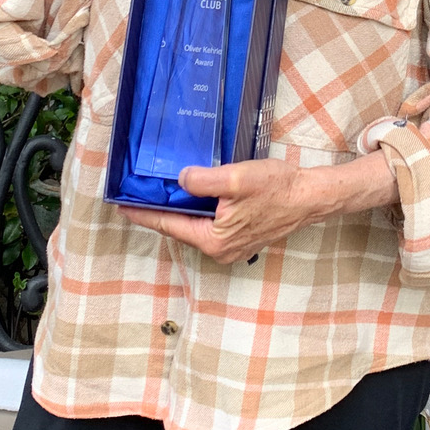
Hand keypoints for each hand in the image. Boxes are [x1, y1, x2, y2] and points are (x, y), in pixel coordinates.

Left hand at [118, 158, 322, 263]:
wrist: (309, 197)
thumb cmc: (277, 188)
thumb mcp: (236, 178)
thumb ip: (203, 181)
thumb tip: (181, 179)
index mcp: (213, 240)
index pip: (168, 224)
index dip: (143, 214)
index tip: (120, 207)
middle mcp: (219, 250)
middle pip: (180, 228)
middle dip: (158, 212)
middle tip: (136, 196)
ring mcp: (231, 247)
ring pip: (195, 227)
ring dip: (179, 211)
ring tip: (159, 194)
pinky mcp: (241, 238)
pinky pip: (210, 226)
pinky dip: (198, 212)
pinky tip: (193, 197)